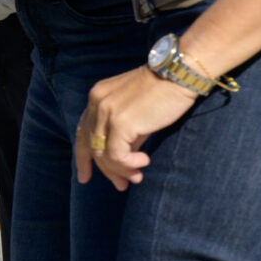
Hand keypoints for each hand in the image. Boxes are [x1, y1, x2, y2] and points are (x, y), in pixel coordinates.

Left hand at [76, 65, 196, 189]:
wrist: (178, 74)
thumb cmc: (163, 92)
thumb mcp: (137, 112)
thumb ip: (126, 133)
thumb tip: (124, 160)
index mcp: (97, 97)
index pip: (83, 132)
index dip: (82, 157)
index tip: (85, 177)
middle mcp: (96, 103)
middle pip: (90, 146)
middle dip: (105, 170)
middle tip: (121, 185)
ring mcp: (106, 112)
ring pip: (102, 154)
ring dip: (120, 171)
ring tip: (137, 177)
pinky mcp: (120, 122)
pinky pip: (116, 155)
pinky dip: (128, 164)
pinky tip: (144, 161)